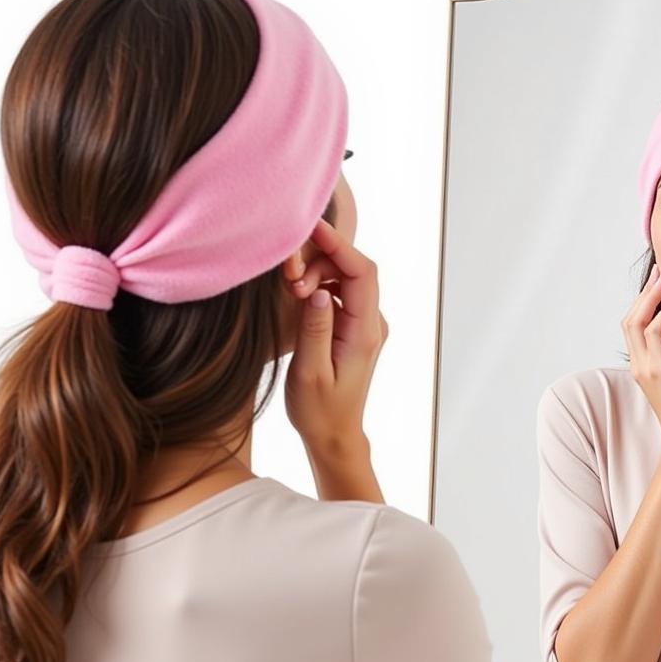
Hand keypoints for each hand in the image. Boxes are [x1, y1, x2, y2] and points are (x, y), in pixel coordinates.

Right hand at [284, 218, 388, 457]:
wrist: (334, 434)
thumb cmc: (320, 410)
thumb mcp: (309, 372)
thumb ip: (314, 329)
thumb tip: (318, 290)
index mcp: (366, 333)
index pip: (362, 273)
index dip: (339, 245)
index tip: (312, 227)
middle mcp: (373, 324)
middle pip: (355, 269)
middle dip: (321, 260)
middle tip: (288, 279)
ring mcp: (365, 324)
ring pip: (346, 278)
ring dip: (318, 273)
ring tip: (290, 291)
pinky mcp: (354, 327)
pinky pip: (340, 292)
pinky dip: (319, 285)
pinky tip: (297, 296)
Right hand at [622, 266, 660, 449]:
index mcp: (644, 365)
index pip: (636, 326)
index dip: (646, 303)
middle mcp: (639, 364)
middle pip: (630, 318)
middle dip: (644, 293)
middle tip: (660, 272)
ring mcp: (645, 366)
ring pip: (635, 321)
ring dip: (650, 298)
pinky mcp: (657, 370)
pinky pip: (652, 332)